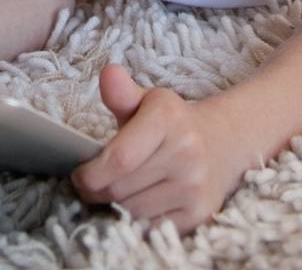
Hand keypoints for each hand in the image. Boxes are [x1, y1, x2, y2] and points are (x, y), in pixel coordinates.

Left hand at [71, 65, 241, 233]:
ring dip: (116, 208)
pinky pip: (151, 229)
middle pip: (120, 189)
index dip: (91, 174)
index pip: (120, 157)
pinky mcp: (199, 213)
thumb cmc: (172, 124)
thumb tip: (108, 73)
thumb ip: (122, 92)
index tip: (78, 175)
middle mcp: (186, 151)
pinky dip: (137, 223)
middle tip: (91, 187)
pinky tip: (137, 207)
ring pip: (133, 212)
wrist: (223, 142)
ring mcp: (195, 185)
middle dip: (98, 192)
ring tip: (115, 194)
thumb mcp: (148, 102)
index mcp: (168, 117)